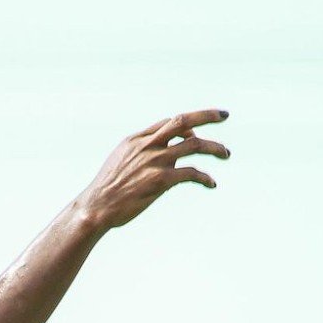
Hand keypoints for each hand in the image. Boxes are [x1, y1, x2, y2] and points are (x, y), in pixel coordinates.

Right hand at [74, 110, 229, 230]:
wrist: (97, 207)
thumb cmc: (108, 189)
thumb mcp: (121, 162)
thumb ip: (142, 154)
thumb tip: (168, 160)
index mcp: (137, 139)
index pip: (169, 122)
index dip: (189, 123)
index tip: (199, 130)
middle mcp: (148, 145)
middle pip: (184, 121)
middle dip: (207, 116)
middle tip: (225, 116)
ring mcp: (155, 161)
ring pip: (194, 145)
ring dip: (214, 147)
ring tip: (226, 154)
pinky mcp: (160, 180)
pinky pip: (191, 173)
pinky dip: (205, 177)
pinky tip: (211, 183)